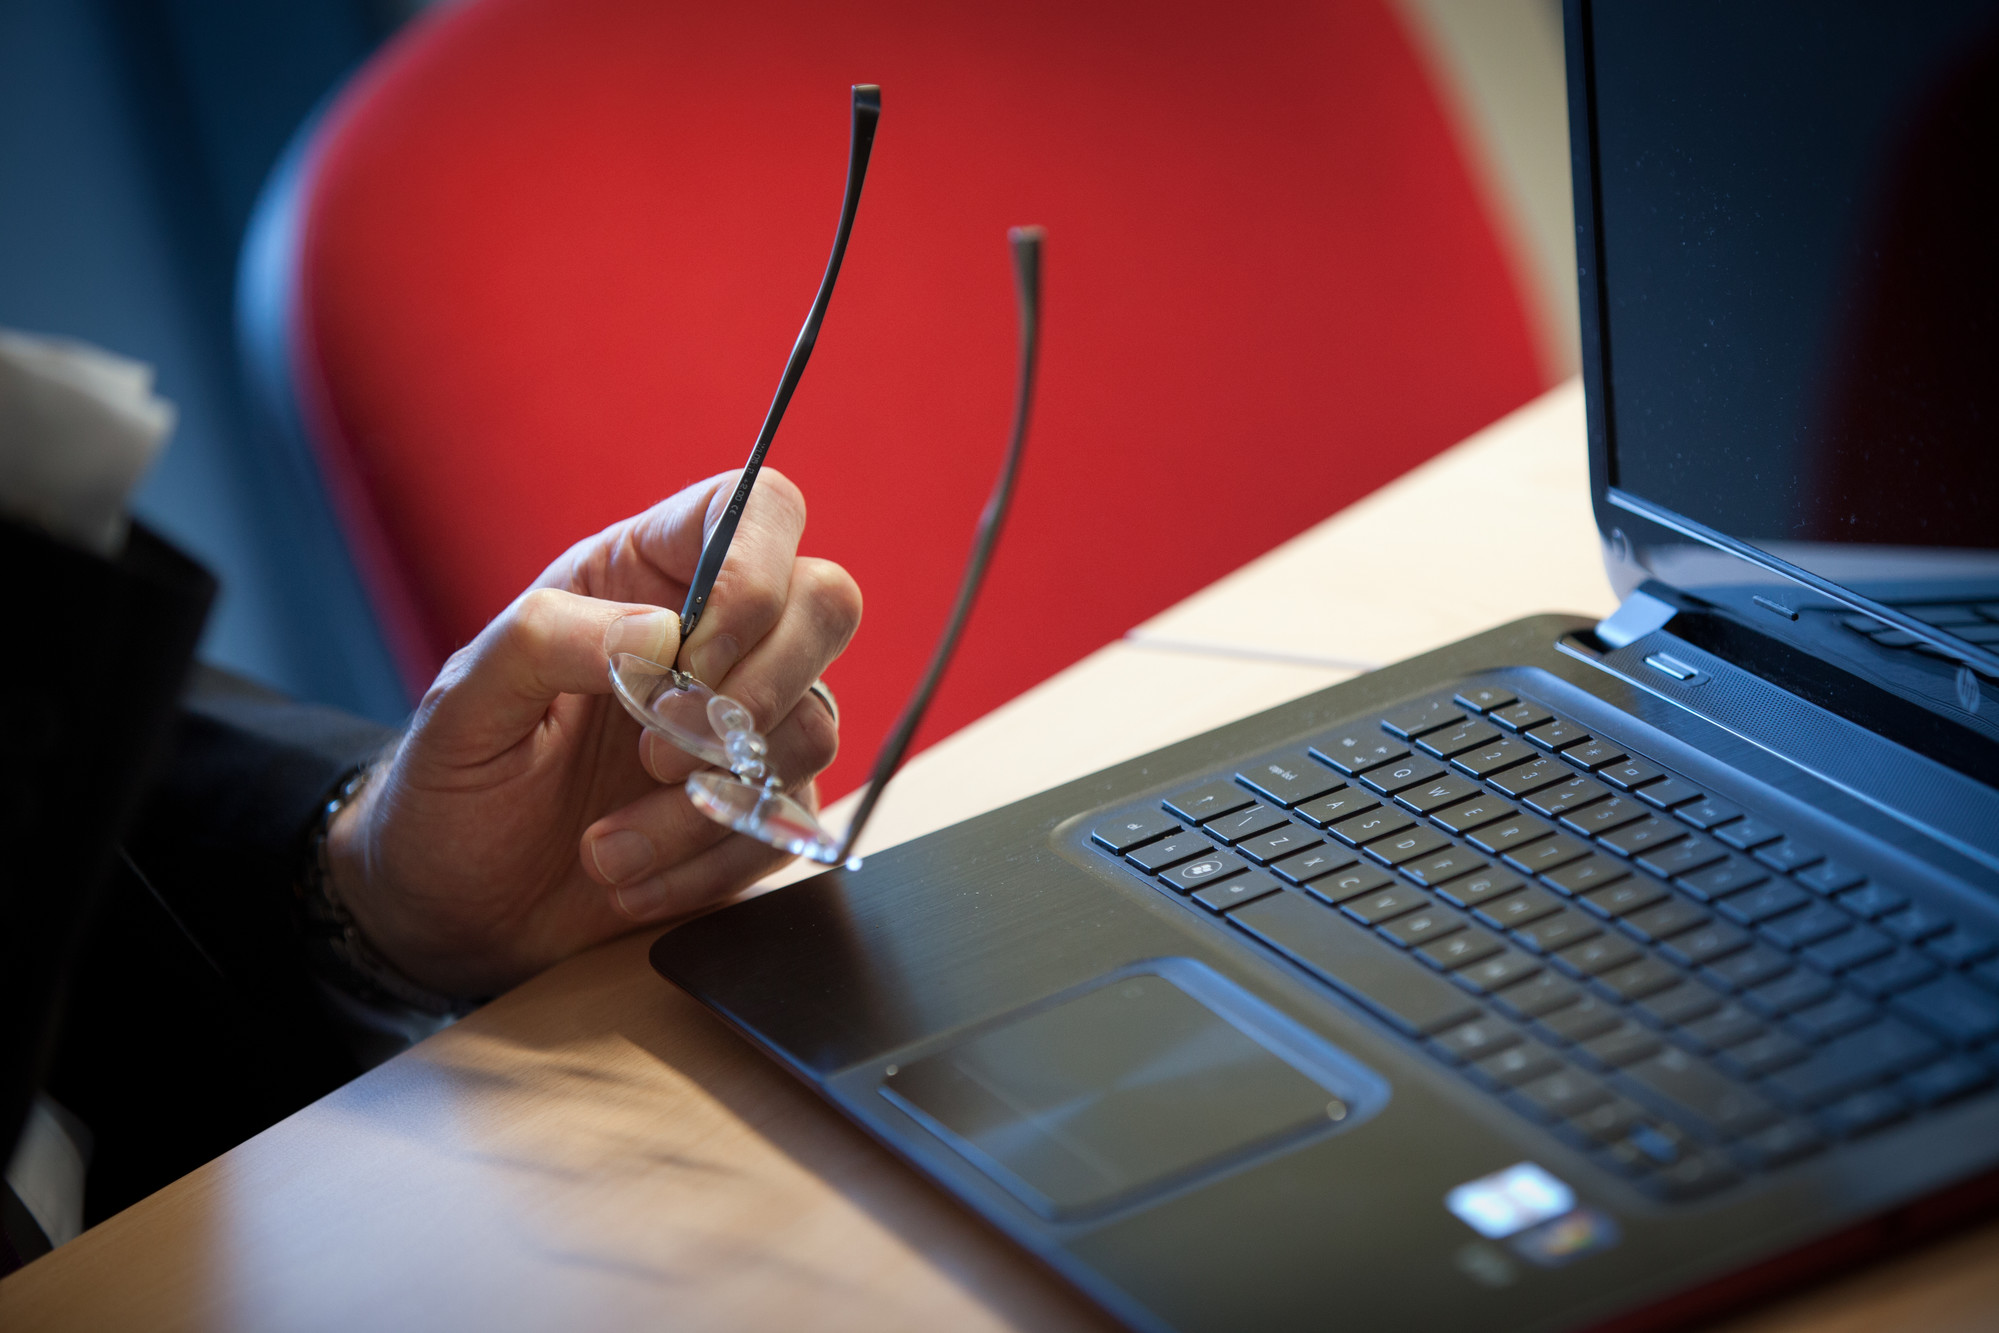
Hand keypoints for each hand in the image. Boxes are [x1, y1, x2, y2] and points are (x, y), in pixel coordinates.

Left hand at [326, 470, 860, 996]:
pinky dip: (707, 865)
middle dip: (758, 690)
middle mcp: (716, 638)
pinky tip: (629, 880)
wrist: (457, 910)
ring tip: (605, 848)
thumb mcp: (464, 704)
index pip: (758, 510)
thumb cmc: (454, 788)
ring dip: (705, 807)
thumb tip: (660, 632)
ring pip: (812, 729)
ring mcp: (751, 725)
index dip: (755, 571)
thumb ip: (543, 639)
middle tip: (654, 756)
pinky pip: (789, 824)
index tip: (694, 656)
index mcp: (645, 574)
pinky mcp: (763, 808)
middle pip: (826, 605)